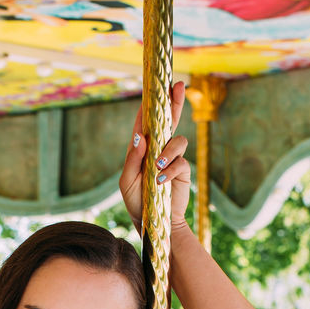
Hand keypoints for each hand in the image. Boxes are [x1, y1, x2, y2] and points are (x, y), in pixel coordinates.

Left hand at [119, 82, 189, 234]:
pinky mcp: (182, 170)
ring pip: (178, 140)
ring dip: (168, 150)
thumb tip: (139, 136)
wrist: (155, 223)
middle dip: (174, 102)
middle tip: (178, 85)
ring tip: (158, 165)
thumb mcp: (127, 182)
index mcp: (142, 148)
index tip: (153, 87)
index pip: (146, 122)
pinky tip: (162, 179)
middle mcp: (158, 149)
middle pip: (169, 120)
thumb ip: (132, 160)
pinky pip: (181, 161)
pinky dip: (171, 169)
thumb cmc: (137, 202)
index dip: (150, 105)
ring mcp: (171, 158)